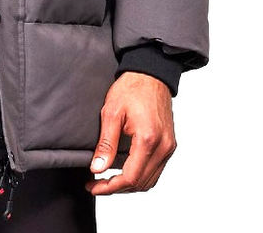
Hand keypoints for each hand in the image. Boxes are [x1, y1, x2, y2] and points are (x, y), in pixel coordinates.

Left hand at [84, 72, 176, 194]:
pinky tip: (124, 170)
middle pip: (141, 183)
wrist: (151, 74)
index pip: (130, 177)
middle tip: (96, 184)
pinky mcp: (169, 145)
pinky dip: (140, 175)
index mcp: (148, 139)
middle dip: (117, 188)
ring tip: (108, 180)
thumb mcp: (111, 112)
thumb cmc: (131, 88)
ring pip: (150, 181)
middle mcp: (163, 147)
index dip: (109, 187)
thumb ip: (106, 144)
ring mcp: (169, 147)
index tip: (92, 186)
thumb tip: (97, 168)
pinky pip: (156, 170)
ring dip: (129, 185)